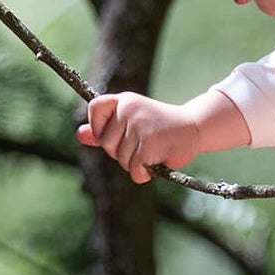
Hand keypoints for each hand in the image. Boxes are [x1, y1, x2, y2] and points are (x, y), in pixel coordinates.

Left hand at [77, 92, 202, 181]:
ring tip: (152, 152)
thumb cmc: (161, 126)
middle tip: (142, 146)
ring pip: (121, 159)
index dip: (98, 126)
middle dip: (121, 153)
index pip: (96, 108)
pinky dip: (142, 173)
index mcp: (125, 101)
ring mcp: (139, 127)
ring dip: (134, 164)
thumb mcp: (132, 121)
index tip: (114, 134)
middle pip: (107, 143)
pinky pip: (134, 169)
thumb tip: (79, 134)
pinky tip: (155, 163)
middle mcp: (130, 110)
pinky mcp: (149, 144)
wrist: (194, 128)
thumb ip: (105, 128)